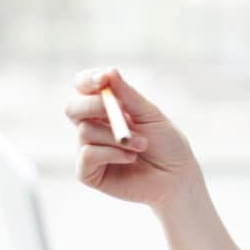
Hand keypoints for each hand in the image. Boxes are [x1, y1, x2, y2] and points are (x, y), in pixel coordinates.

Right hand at [63, 68, 196, 207]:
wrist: (177, 178)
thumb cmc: (167, 144)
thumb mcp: (151, 115)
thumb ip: (129, 96)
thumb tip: (109, 72)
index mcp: (106, 108)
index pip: (84, 87)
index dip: (88, 80)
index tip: (103, 80)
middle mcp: (93, 126)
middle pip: (72, 107)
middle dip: (93, 106)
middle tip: (120, 112)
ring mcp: (89, 149)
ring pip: (85, 131)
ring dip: (117, 137)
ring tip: (142, 144)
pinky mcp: (88, 172)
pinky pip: (87, 155)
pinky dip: (112, 154)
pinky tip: (130, 159)